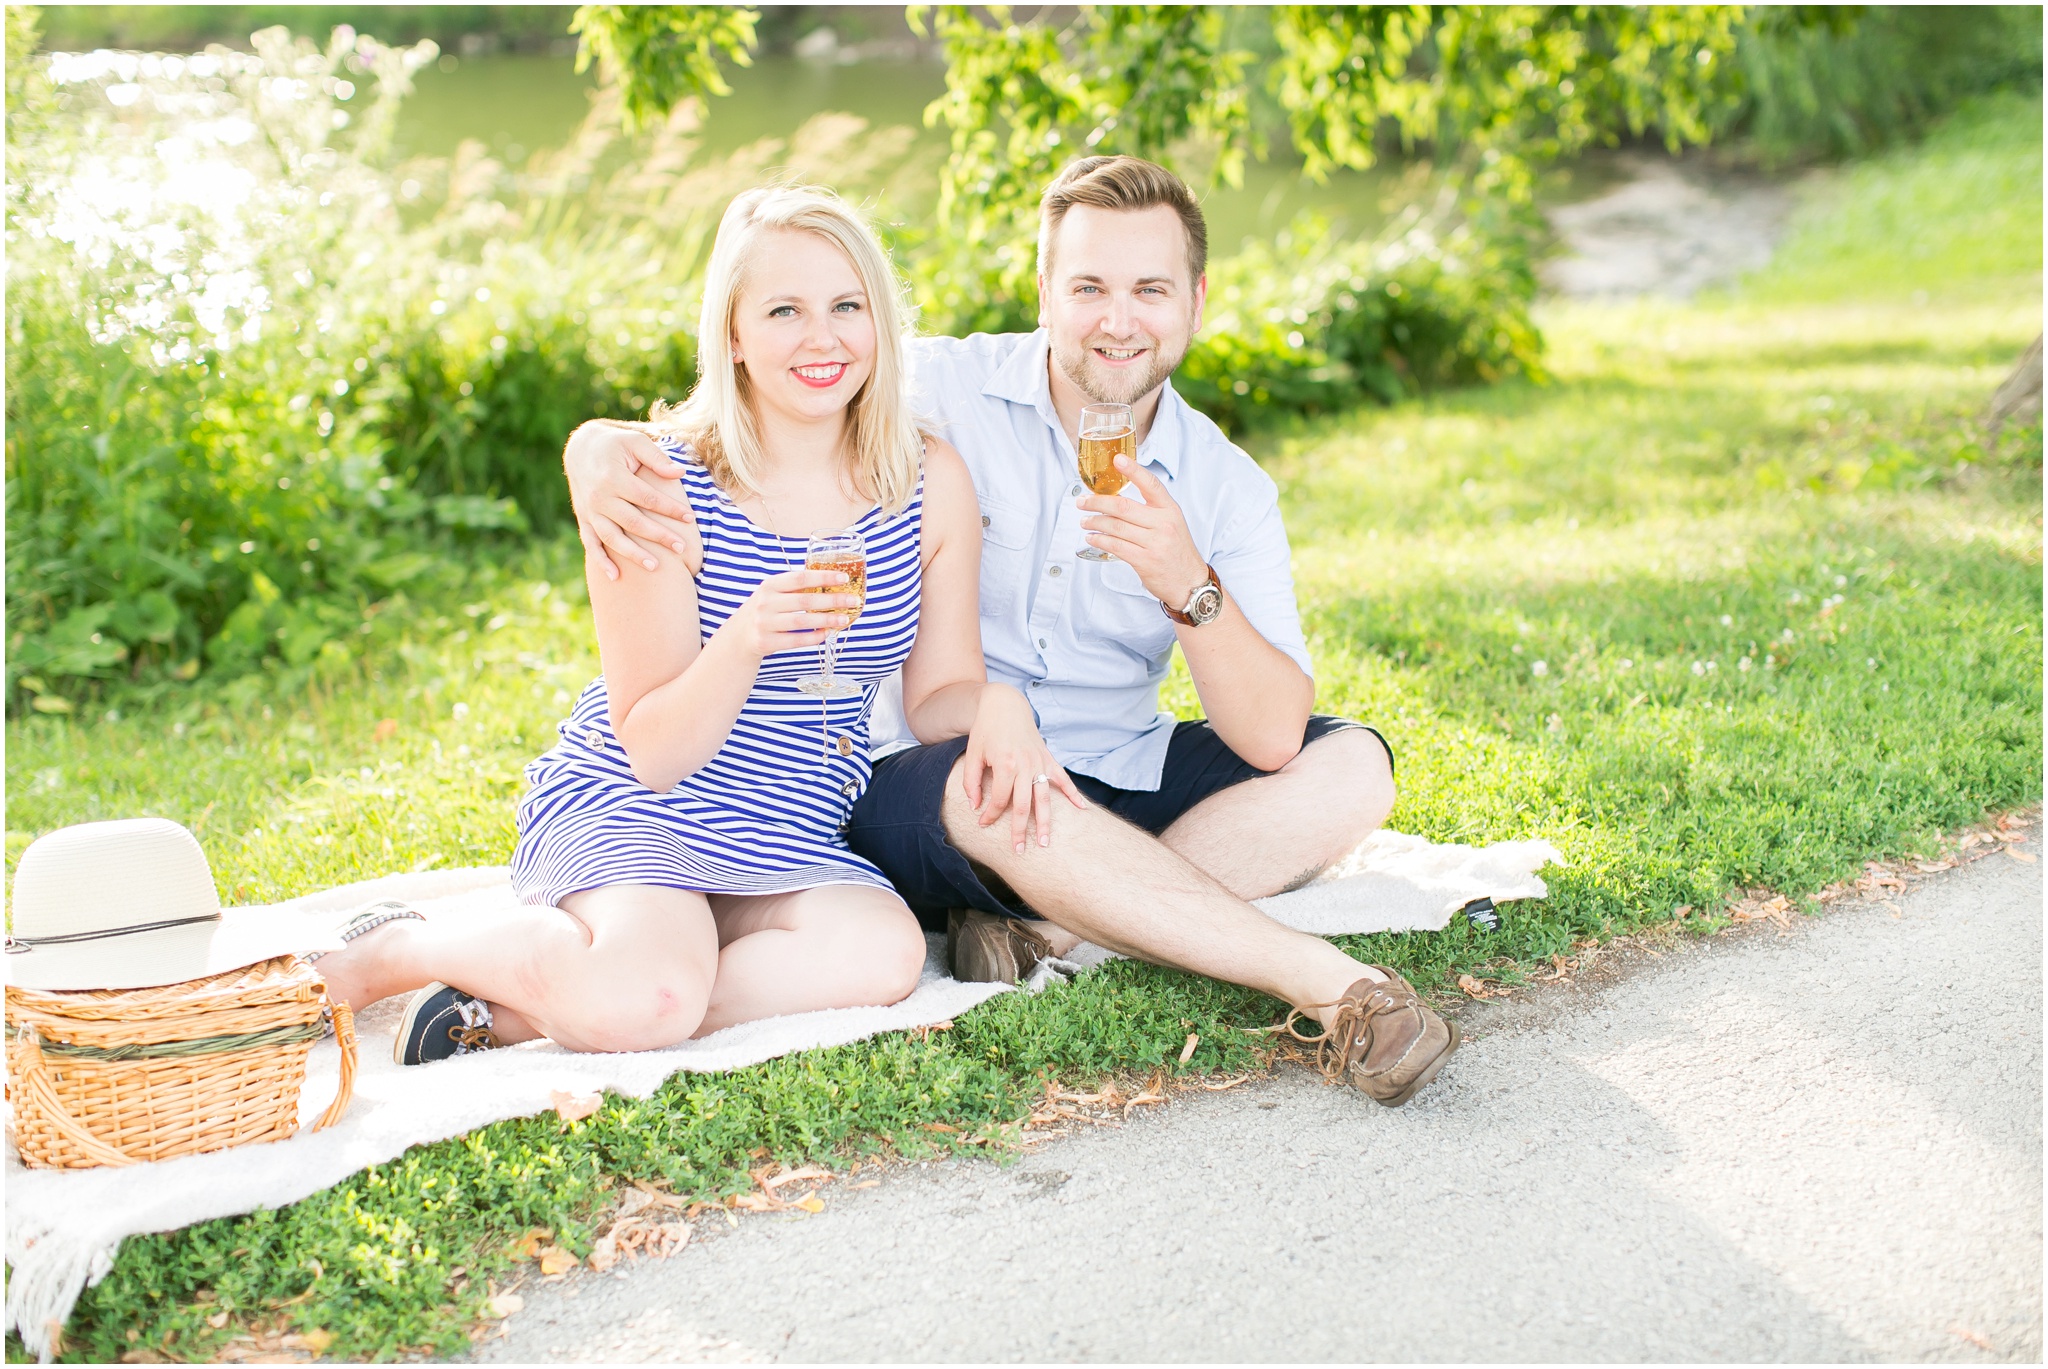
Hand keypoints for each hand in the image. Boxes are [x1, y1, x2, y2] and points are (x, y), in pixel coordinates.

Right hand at [563, 421, 702, 579]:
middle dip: (658, 536)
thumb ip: (656, 458)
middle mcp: (600, 497)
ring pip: (612, 537)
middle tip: (681, 547)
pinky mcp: (584, 519)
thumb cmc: (615, 445)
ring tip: (656, 567)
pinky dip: (601, 561)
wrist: (581, 448)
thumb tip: (680, 472)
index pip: (647, 498)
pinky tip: (615, 577)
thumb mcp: (635, 442)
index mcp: (613, 477)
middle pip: (633, 522)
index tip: (690, 518)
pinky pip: (591, 543)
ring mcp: (590, 511)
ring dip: (633, 554)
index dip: (669, 509)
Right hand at [719, 569, 860, 659]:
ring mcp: (764, 623)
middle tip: (853, 600)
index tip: (844, 577)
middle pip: (805, 600)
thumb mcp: (774, 593)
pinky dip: (814, 637)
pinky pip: (795, 640)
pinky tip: (828, 633)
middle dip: (832, 600)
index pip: (800, 578)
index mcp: (770, 585)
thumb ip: (796, 588)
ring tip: (845, 618)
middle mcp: (765, 602)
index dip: (824, 577)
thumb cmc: (766, 610)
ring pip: (802, 621)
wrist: (739, 636)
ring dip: (827, 620)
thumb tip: (834, 583)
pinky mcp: (766, 642)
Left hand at [960, 685, 1088, 853]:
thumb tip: (975, 806)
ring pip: (1045, 798)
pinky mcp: (1049, 758)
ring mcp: (1039, 762)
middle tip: (1019, 851)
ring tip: (1046, 843)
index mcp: (1004, 764)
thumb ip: (971, 781)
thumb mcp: (972, 754)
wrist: (1004, 705)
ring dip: (1046, 822)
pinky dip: (1073, 794)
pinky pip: (1063, 779)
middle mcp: (1025, 765)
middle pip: (1024, 805)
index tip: (983, 824)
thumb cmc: (985, 731)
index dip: (990, 815)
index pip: (998, 799)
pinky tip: (1082, 810)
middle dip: (1021, 830)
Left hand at [1077, 456, 1208, 610]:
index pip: (1151, 484)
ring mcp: (1155, 543)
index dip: (1133, 470)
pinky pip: (1116, 546)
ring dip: (1095, 522)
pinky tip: (1092, 538)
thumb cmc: (1176, 550)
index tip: (1117, 459)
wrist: (1189, 582)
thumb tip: (1116, 501)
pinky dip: (1100, 540)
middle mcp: (1164, 524)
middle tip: (1083, 502)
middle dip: (1098, 502)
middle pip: (1123, 506)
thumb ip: (1151, 511)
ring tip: (1084, 521)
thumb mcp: (1172, 524)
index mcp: (1170, 510)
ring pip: (1116, 526)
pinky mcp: (1145, 561)